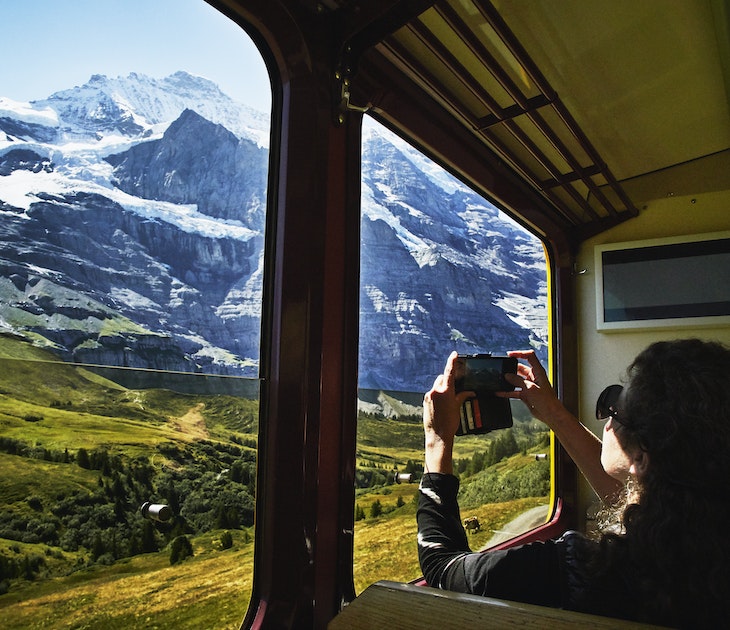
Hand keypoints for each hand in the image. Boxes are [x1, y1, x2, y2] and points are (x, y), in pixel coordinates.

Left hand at [423, 352, 473, 473]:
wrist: (438, 436)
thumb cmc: (450, 423)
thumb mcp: (458, 408)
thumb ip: (462, 396)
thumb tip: (470, 392)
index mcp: (445, 392)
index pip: (450, 372)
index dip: (452, 362)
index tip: (454, 354)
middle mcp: (435, 392)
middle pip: (442, 378)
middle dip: (448, 380)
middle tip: (455, 386)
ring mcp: (429, 396)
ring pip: (437, 386)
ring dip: (442, 388)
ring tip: (449, 399)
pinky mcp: (425, 401)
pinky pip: (432, 393)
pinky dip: (438, 395)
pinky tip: (442, 404)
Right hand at [497, 350, 562, 423]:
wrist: (550, 414)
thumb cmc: (547, 401)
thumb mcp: (530, 388)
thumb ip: (518, 381)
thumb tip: (507, 376)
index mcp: (538, 371)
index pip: (529, 356)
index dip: (519, 353)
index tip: (509, 355)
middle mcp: (534, 377)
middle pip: (520, 368)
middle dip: (511, 368)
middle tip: (502, 370)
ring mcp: (529, 386)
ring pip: (516, 380)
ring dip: (508, 381)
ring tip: (500, 380)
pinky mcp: (526, 394)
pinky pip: (514, 390)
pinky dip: (507, 391)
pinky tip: (500, 392)